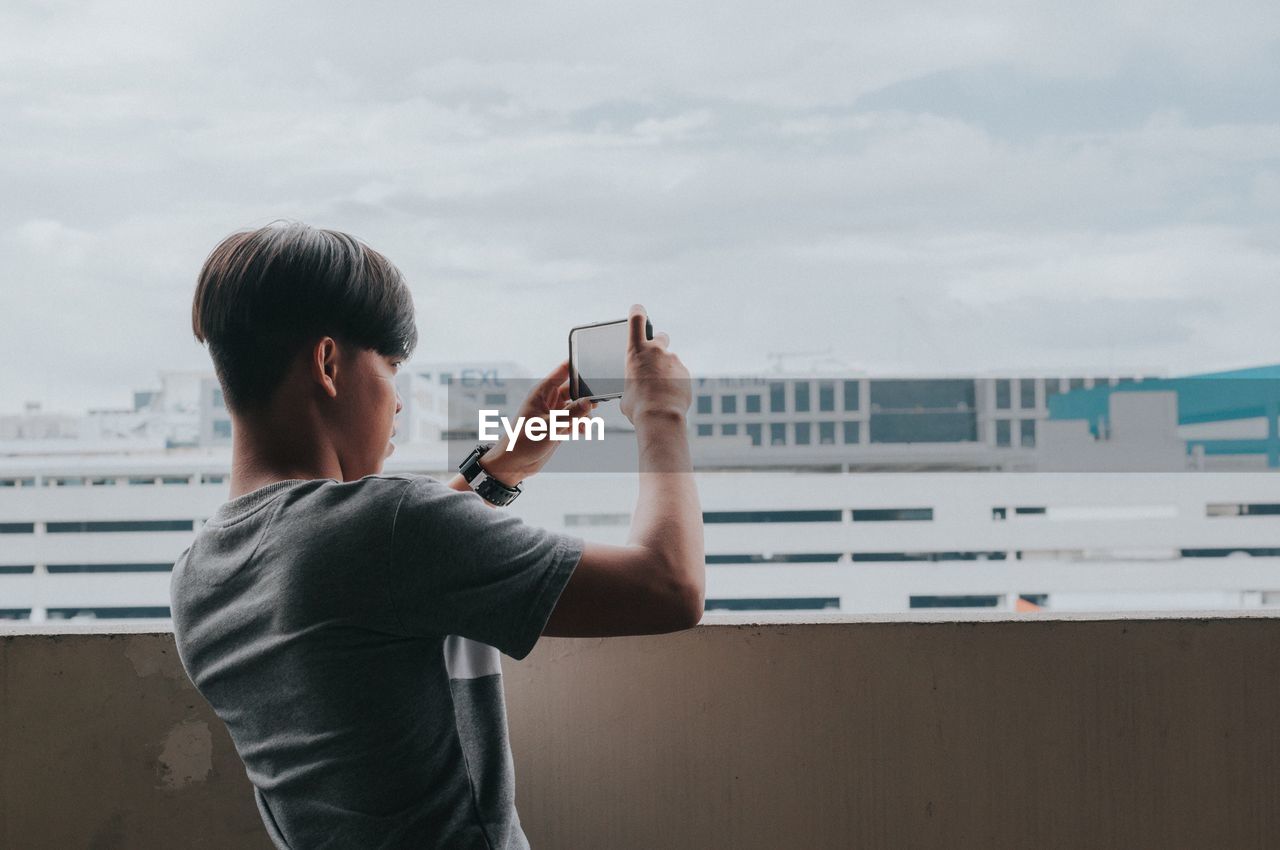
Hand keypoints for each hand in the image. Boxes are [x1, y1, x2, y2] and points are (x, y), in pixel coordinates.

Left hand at [480, 360, 596, 484]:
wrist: (513, 464)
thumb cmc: (522, 441)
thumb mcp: (550, 426)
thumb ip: (572, 414)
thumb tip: (589, 401)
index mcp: (543, 391)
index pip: (564, 370)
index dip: (579, 366)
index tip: (595, 368)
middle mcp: (549, 399)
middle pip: (574, 388)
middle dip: (586, 396)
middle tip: (595, 404)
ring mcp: (553, 412)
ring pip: (577, 405)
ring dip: (584, 414)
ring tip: (584, 424)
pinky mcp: (557, 425)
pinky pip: (574, 419)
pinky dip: (580, 424)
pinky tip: (580, 432)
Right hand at [620, 304, 690, 422]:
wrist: (660, 416)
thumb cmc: (637, 406)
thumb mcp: (625, 391)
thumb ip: (632, 381)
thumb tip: (635, 388)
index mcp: (636, 351)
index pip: (637, 319)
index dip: (638, 312)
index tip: (638, 310)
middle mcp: (656, 350)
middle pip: (660, 336)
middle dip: (658, 344)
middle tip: (654, 358)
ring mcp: (673, 360)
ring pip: (670, 359)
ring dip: (666, 369)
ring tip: (660, 390)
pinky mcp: (685, 372)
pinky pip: (679, 373)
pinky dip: (675, 381)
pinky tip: (670, 395)